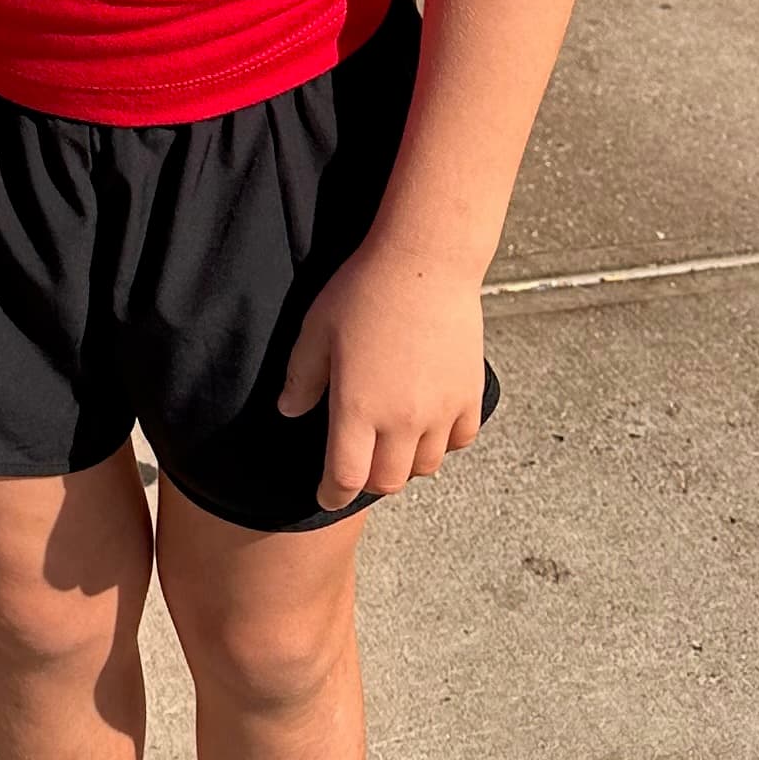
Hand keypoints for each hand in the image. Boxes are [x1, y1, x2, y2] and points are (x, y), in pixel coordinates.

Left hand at [275, 237, 487, 513]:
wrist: (425, 263)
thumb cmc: (364, 291)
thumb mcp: (316, 331)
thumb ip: (302, 377)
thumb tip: (289, 411)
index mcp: (358, 408)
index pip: (346, 478)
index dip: (332, 495)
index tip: (325, 496)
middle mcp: (402, 420)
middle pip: (387, 481)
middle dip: (367, 482)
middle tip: (356, 465)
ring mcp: (441, 411)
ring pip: (425, 466)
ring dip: (405, 464)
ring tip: (391, 444)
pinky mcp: (469, 395)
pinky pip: (459, 441)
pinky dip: (442, 444)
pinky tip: (428, 426)